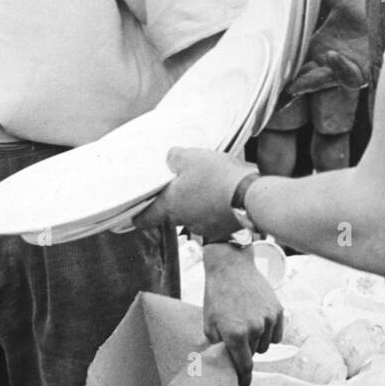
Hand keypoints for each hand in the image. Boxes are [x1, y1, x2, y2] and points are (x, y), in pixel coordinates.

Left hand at [133, 147, 252, 238]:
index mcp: (170, 206)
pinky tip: (223, 195)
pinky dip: (215, 208)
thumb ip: (175, 157)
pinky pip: (214, 218)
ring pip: (194, 215)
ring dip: (197, 204)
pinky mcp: (223, 228)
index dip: (138, 217)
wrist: (250, 196)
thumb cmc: (217, 177)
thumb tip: (170, 158)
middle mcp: (184, 221)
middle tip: (180, 186)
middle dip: (175, 202)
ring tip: (207, 187)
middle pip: (172, 214)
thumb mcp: (191, 157)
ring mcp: (205, 227)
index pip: (145, 219)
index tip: (133, 217)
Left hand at [202, 244, 283, 385]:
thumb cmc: (217, 295)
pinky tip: (259, 320)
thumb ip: (217, 346)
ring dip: (257, 341)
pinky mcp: (278, 310)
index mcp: (235, 335)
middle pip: (254, 355)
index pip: (243, 368)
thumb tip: (224, 365)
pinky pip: (276, 334)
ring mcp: (268, 319)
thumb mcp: (209, 323)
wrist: (231, 266)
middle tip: (236, 337)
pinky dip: (269, 332)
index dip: (243, 381)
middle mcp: (254, 329)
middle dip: (245, 351)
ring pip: (266, 345)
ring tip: (246, 323)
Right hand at [277, 0, 369, 101]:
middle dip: (289, 82)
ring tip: (294, 84)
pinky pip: (347, 77)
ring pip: (321, 81)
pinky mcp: (362, 74)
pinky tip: (333, 56)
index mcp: (320, 45)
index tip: (264, 65)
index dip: (281, 63)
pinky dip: (339, 68)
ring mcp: (345, 69)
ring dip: (309, 81)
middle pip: (303, 76)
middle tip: (272, 85)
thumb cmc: (368, 6)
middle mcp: (329, 60)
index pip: (296, 57)